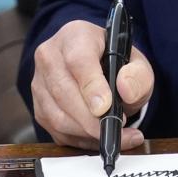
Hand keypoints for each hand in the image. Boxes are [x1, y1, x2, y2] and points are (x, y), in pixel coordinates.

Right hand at [30, 18, 154, 150]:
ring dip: (88, 132)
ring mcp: (40, 84)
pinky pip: (56, 132)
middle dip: (92, 119)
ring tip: (117, 134)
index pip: (78, 61)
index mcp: (75, 36)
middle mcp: (50, 57)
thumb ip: (138, 75)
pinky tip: (101, 138)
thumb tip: (126, 91)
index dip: (91, 86)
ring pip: (57, 116)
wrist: (98, 66)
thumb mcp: (136, 63)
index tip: (106, 107)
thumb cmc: (116, 62)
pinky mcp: (39, 109)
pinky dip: (81, 140)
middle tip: (118, 128)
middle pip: (64, 92)